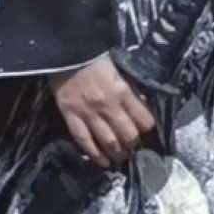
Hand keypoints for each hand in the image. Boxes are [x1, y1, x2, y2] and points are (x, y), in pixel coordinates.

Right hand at [48, 52, 155, 168]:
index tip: (147, 132)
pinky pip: (84, 140)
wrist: (65, 50)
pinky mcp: (70, 115)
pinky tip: (102, 163)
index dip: (148, 128)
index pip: (144, 119)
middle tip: (134, 148)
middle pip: (128, 135)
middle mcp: (108, 105)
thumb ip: (132, 88)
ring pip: (108, 142)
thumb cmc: (94, 56)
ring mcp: (88, 112)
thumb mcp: (120, 68)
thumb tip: (144, 106)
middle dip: (134, 145)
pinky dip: (94, 155)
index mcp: (123, 91)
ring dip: (117, 154)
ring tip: (121, 158)